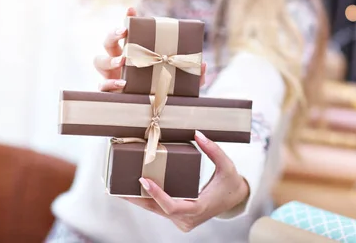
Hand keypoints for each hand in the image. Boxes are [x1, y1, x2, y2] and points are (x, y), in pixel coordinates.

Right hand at [93, 7, 206, 91]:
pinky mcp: (109, 92)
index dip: (128, 18)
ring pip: (99, 60)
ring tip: (122, 61)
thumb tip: (203, 64)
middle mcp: (120, 61)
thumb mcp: (182, 85)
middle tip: (123, 32)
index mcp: (136, 53)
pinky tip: (122, 84)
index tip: (131, 9)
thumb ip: (193, 75)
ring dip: (109, 59)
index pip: (129, 31)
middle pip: (108, 41)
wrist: (157, 117)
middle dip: (113, 33)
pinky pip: (101, 86)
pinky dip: (109, 83)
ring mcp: (112, 76)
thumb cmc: (166, 94)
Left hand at [122, 130, 249, 232]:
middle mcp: (188, 219)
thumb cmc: (231, 182)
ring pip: (156, 211)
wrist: (237, 198)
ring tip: (119, 189)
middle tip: (117, 188)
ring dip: (139, 200)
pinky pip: (161, 210)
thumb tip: (197, 133)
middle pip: (157, 210)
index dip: (156, 195)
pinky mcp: (180, 218)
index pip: (172, 206)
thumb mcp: (227, 165)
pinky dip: (148, 200)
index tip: (142, 180)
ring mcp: (183, 221)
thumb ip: (213, 150)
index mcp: (199, 208)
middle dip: (137, 199)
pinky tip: (134, 191)